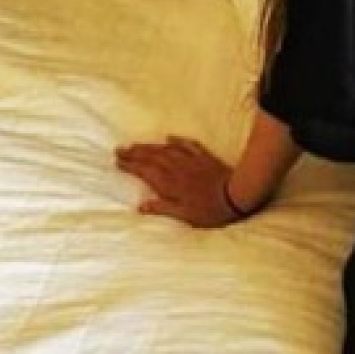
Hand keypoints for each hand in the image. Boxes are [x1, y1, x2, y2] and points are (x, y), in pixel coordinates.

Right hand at [115, 135, 239, 227]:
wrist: (236, 194)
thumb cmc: (210, 210)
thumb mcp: (184, 215)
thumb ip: (162, 208)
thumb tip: (141, 206)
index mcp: (170, 184)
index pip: (145, 171)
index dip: (130, 166)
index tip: (117, 161)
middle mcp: (177, 169)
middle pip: (152, 157)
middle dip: (135, 153)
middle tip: (120, 149)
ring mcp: (191, 162)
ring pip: (166, 150)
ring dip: (150, 146)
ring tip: (136, 144)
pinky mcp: (204, 158)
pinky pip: (187, 145)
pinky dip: (177, 140)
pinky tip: (170, 137)